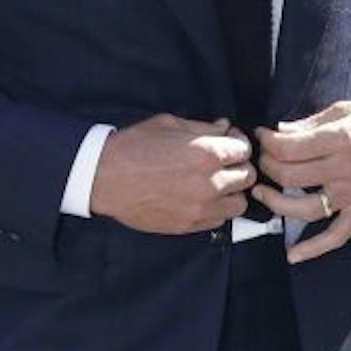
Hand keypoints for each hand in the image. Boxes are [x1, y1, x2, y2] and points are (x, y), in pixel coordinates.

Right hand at [89, 114, 256, 234]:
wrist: (103, 178)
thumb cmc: (132, 147)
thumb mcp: (169, 125)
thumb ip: (202, 127)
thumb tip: (223, 127)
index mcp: (206, 154)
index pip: (244, 150)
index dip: (237, 143)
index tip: (228, 142)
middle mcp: (209, 183)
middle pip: (247, 177)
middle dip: (238, 166)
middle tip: (224, 162)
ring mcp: (200, 208)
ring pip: (239, 204)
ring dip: (232, 192)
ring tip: (216, 184)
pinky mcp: (188, 225)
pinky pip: (219, 220)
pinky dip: (217, 209)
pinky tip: (202, 198)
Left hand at [254, 95, 350, 264]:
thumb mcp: (347, 109)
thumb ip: (311, 123)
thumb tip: (281, 131)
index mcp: (341, 139)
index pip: (289, 147)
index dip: (268, 141)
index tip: (263, 135)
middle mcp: (346, 169)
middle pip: (290, 176)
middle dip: (268, 166)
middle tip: (263, 157)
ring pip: (303, 209)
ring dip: (275, 203)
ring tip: (262, 191)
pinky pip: (336, 235)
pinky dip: (313, 249)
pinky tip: (293, 254)